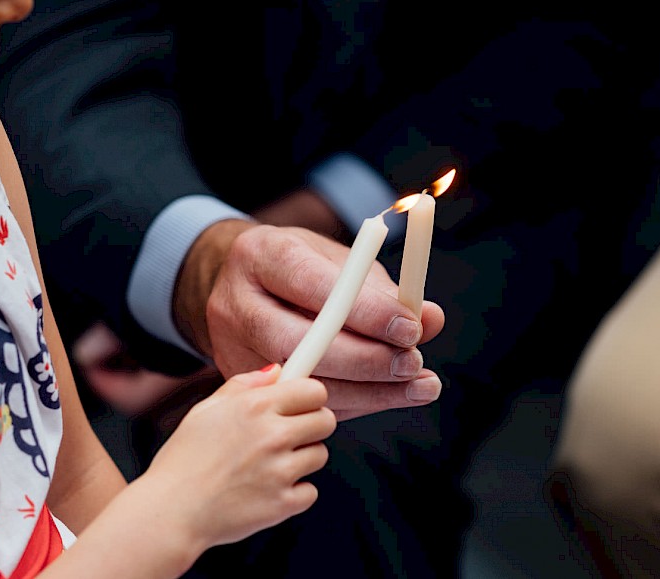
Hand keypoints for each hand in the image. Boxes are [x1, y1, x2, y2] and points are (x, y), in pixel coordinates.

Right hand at [143, 365, 335, 547]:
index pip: (314, 390)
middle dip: (312, 425)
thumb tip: (276, 371)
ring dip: (302, 459)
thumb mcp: (205, 410)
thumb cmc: (182, 461)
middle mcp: (271, 435)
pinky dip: (294, 494)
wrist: (170, 513)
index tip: (304, 403)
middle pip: (326, 420)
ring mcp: (279, 471)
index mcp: (254, 406)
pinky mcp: (282, 504)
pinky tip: (267, 491)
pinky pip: (310, 492)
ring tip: (269, 465)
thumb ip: (243, 385)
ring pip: (320, 455)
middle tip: (290, 434)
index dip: (311, 396)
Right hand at [174, 219, 444, 421]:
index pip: (310, 284)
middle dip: (364, 360)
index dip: (364, 311)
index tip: (411, 329)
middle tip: (413, 365)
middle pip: (297, 342)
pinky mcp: (238, 385)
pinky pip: (299, 404)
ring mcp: (229, 348)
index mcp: (259, 255)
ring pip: (300, 382)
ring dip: (368, 391)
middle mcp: (235, 303)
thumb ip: (383, 290)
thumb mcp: (337, 260)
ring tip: (418, 387)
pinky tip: (385, 396)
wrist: (236, 287)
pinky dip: (350, 403)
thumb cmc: (299, 268)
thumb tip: (431, 319)